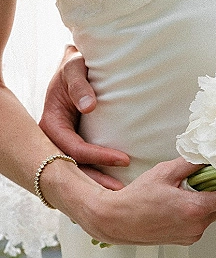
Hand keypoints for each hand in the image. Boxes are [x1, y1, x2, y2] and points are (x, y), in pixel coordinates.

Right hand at [39, 45, 129, 189]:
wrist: (76, 64)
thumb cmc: (74, 64)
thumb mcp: (74, 67)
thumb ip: (79, 85)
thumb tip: (89, 106)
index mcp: (50, 123)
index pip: (74, 148)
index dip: (97, 156)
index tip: (123, 159)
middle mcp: (54, 138)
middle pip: (75, 166)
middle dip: (97, 180)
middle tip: (123, 192)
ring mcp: (64, 142)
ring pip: (79, 168)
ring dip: (99, 180)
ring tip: (123, 192)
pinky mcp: (74, 142)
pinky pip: (85, 162)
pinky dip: (99, 171)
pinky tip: (117, 179)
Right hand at [77, 159, 215, 245]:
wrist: (116, 221)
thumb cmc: (137, 198)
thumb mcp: (166, 172)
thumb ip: (191, 163)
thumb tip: (210, 155)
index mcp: (195, 209)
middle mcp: (197, 226)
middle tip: (209, 175)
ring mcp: (192, 235)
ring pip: (213, 213)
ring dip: (208, 200)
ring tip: (189, 188)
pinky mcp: (185, 240)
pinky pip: (201, 222)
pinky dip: (198, 210)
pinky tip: (182, 201)